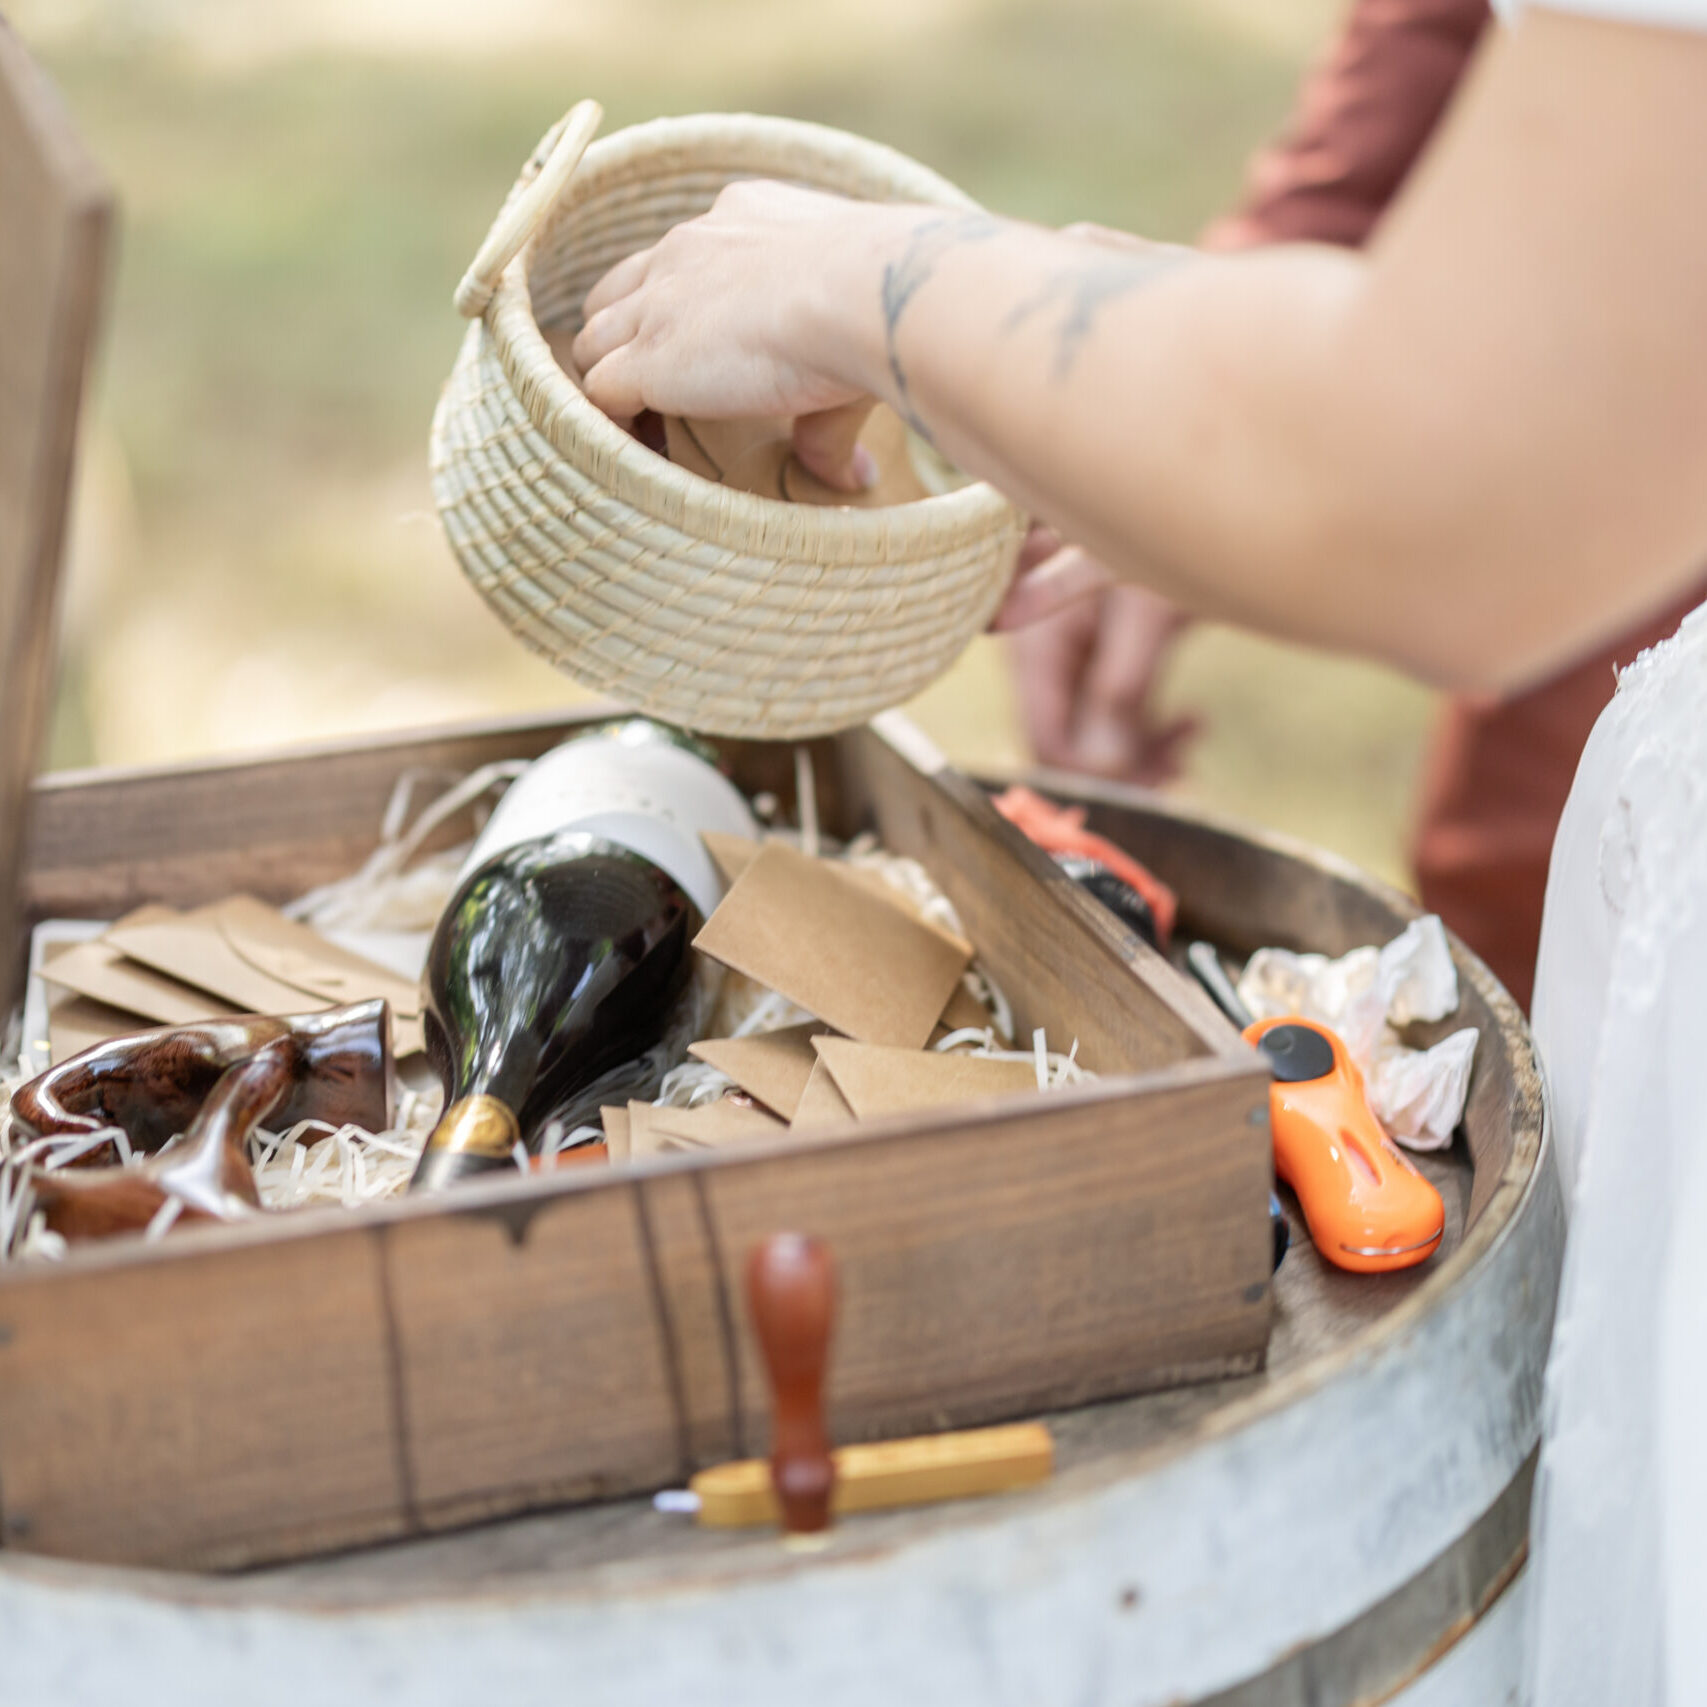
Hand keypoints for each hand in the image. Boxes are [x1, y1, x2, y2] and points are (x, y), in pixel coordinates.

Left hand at [572, 180, 892, 490]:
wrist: (860, 290)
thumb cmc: (877, 300)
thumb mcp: (857, 333)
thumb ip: (834, 406)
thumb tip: (856, 476)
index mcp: (743, 217)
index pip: (685, 255)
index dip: (683, 305)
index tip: (709, 352)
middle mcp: (689, 247)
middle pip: (620, 291)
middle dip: (629, 336)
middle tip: (662, 393)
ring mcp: (658, 302)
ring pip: (596, 340)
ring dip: (613, 381)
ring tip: (647, 429)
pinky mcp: (648, 356)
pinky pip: (599, 391)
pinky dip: (612, 421)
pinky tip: (644, 446)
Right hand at [1004, 531, 1197, 784]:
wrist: (1214, 484)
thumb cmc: (1172, 520)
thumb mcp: (1146, 606)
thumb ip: (1120, 685)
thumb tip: (1105, 765)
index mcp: (1041, 637)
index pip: (1044, 731)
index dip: (1087, 769)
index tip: (1140, 780)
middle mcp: (1055, 649)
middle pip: (1069, 737)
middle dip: (1119, 765)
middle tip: (1173, 773)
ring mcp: (1087, 652)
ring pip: (1099, 730)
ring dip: (1141, 751)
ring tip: (1188, 749)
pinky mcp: (1119, 651)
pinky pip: (1123, 711)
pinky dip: (1153, 728)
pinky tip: (1192, 725)